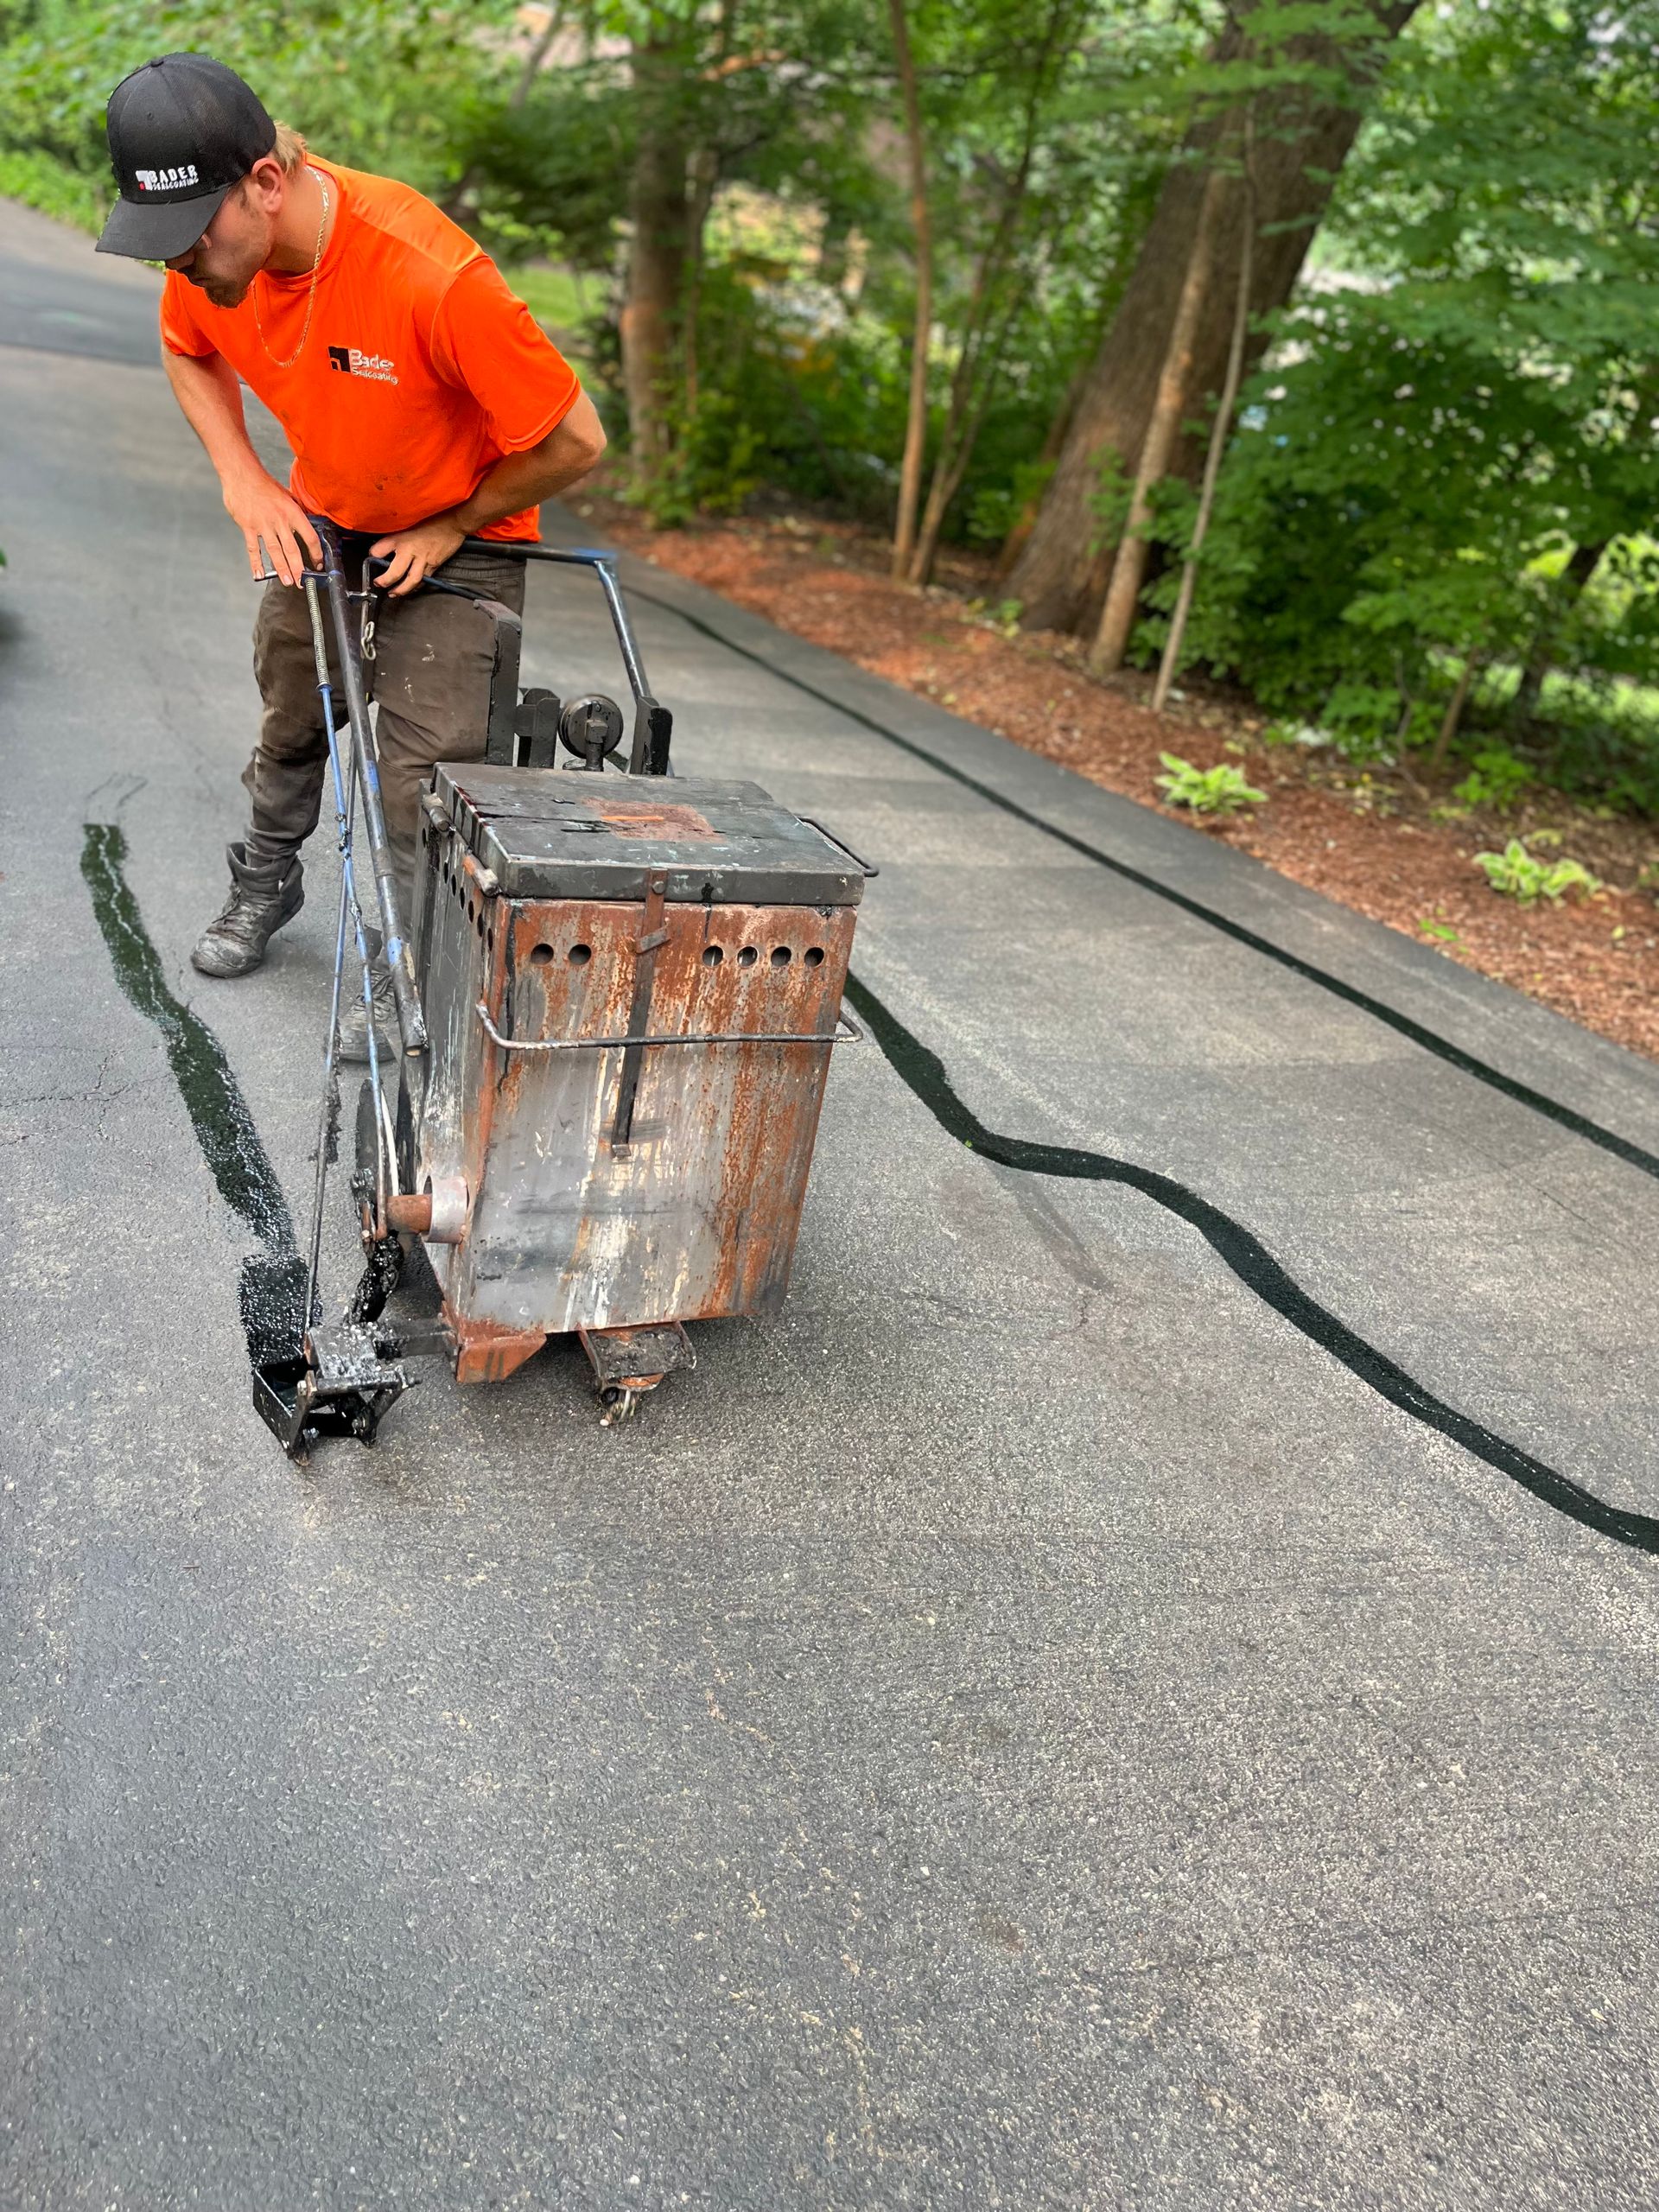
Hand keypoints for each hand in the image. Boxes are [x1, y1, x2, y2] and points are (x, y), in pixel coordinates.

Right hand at [223, 467, 322, 586]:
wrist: (242, 475)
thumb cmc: (265, 484)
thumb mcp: (288, 495)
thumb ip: (297, 511)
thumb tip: (308, 523)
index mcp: (292, 512)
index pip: (310, 537)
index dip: (316, 553)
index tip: (317, 563)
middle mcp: (279, 520)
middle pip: (292, 549)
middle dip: (298, 568)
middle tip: (301, 582)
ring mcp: (263, 525)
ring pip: (274, 551)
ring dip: (281, 568)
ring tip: (287, 581)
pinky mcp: (248, 526)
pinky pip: (253, 548)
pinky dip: (256, 562)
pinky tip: (259, 574)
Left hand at [369, 515, 466, 597]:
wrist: (453, 523)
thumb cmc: (433, 521)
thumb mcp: (410, 524)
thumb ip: (399, 535)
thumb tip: (388, 545)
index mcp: (402, 538)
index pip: (380, 549)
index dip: (373, 554)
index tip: (372, 557)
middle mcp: (410, 550)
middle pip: (395, 572)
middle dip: (385, 581)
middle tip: (379, 583)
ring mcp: (423, 560)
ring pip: (410, 581)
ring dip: (401, 590)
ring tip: (393, 593)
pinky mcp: (434, 565)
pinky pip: (423, 580)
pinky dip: (415, 587)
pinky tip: (411, 588)